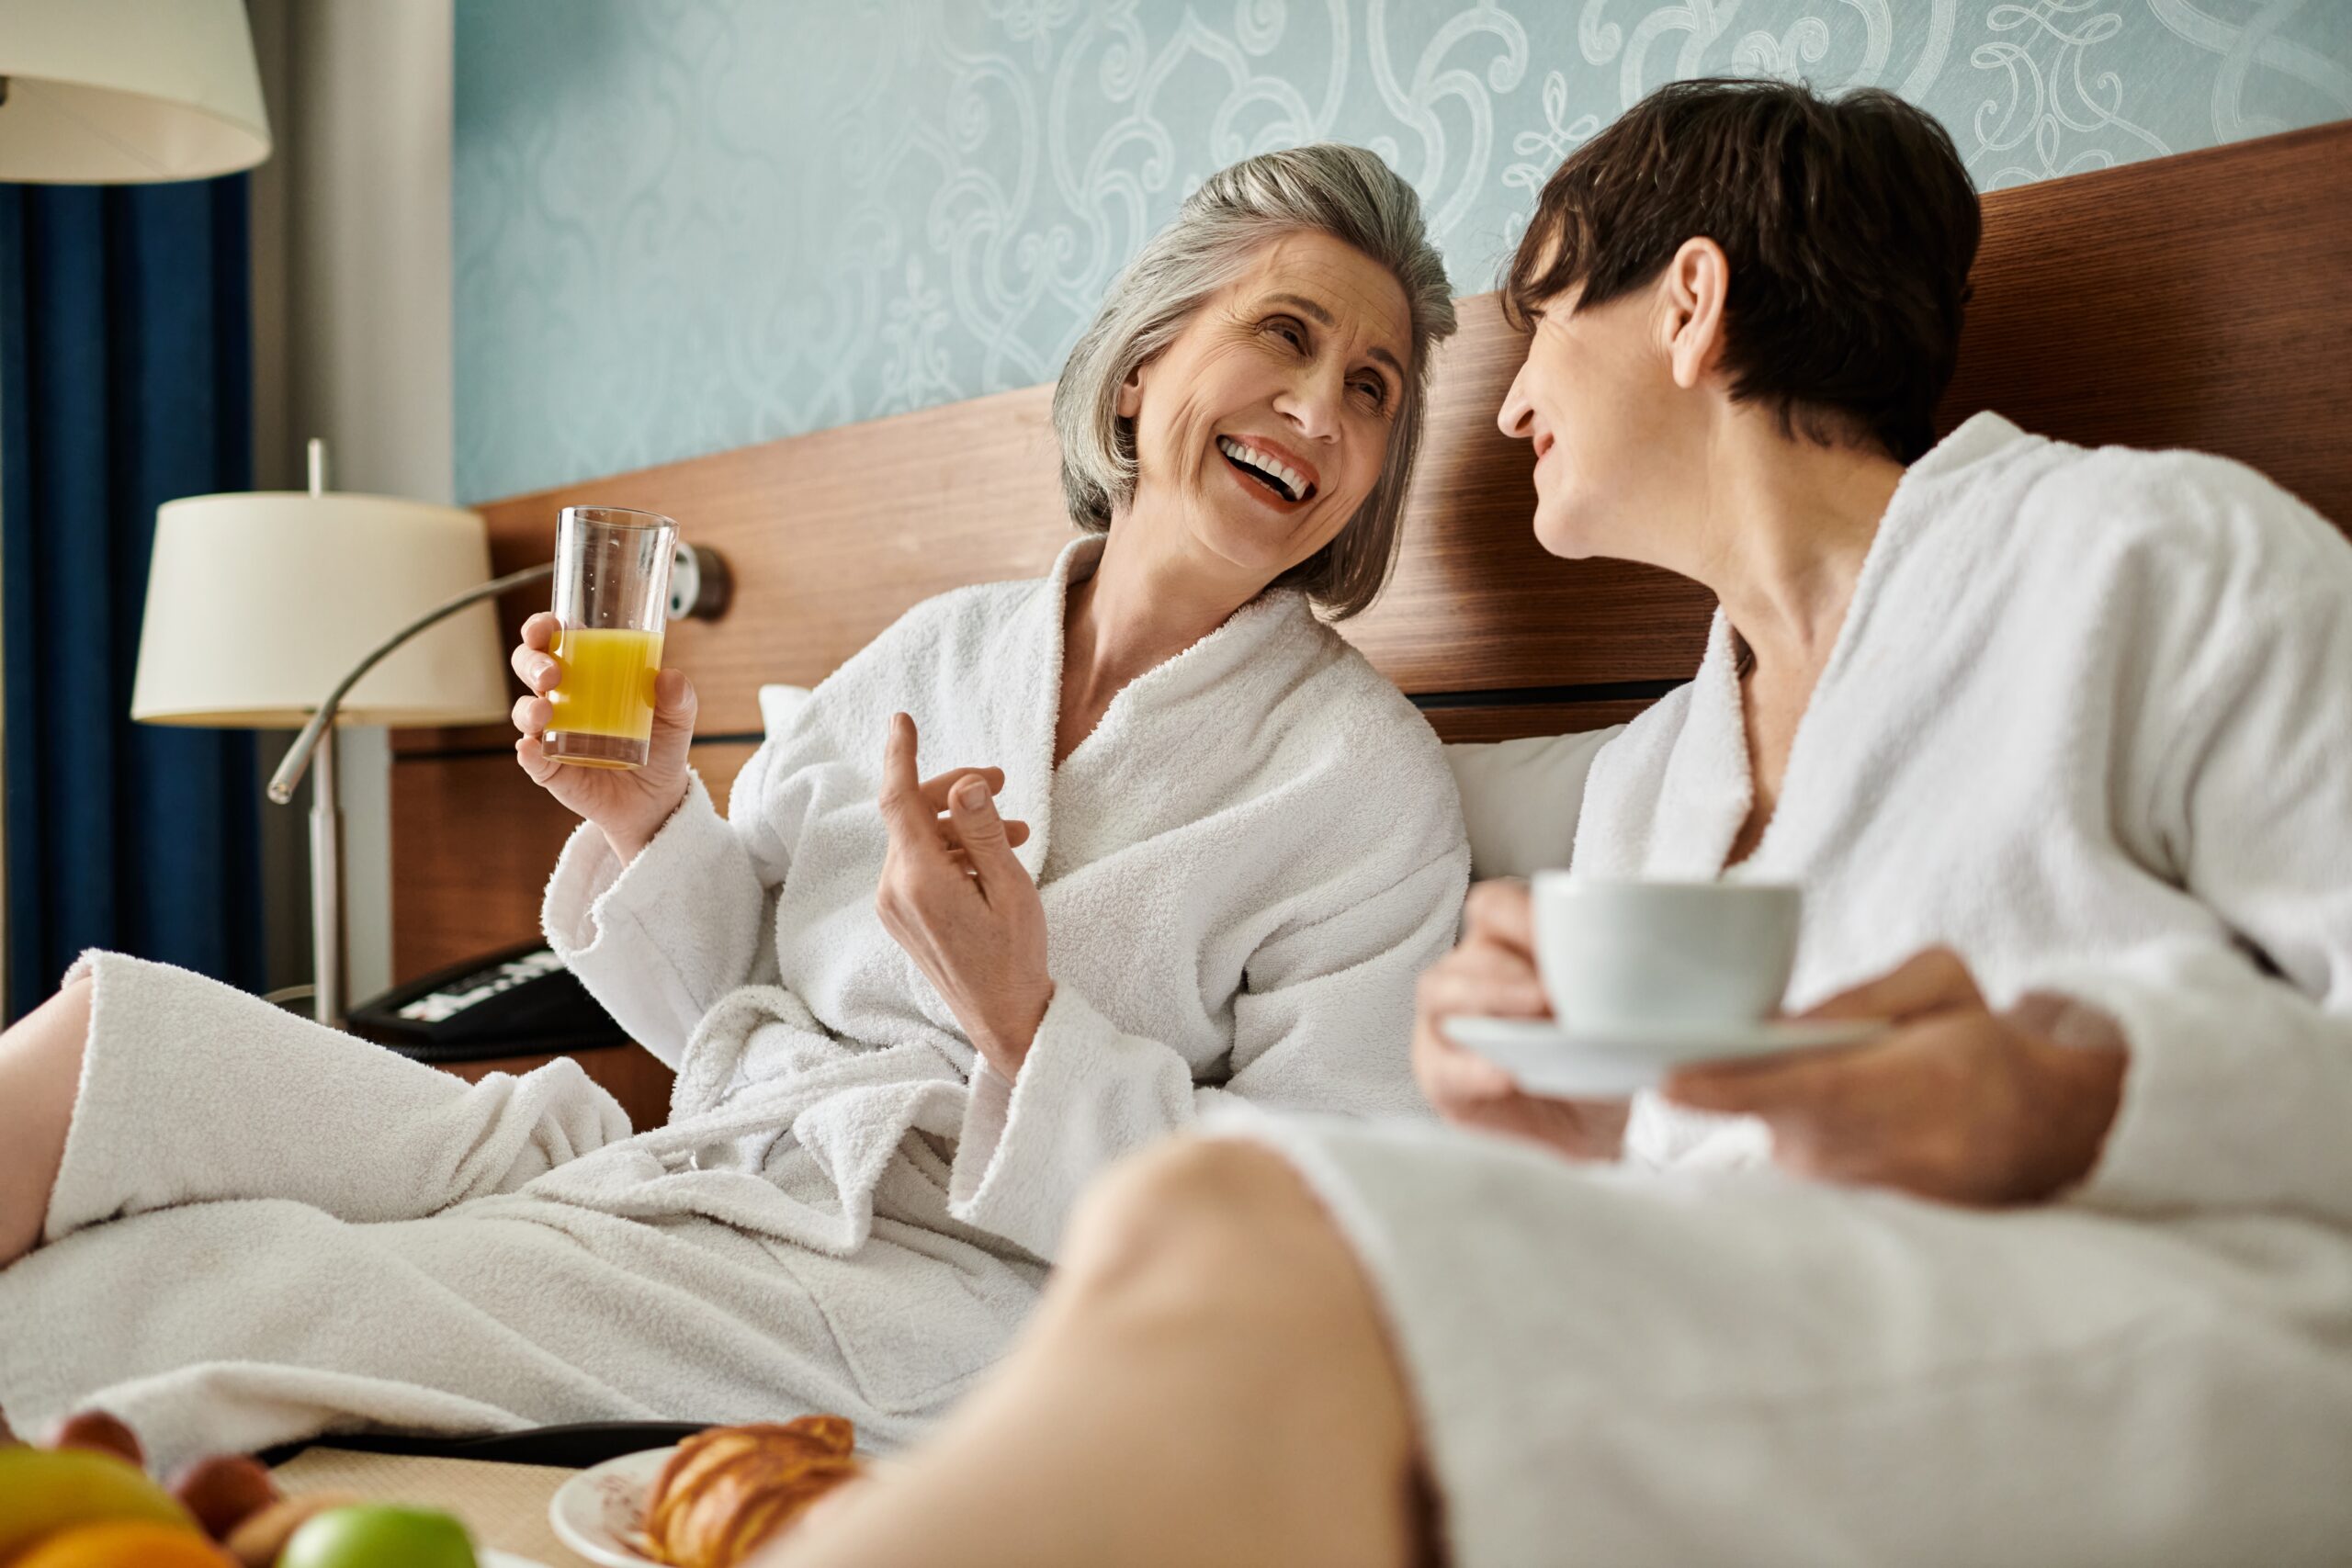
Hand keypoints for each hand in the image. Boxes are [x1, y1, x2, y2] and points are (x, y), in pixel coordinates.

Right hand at [511, 611, 697, 862]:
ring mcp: (552, 734)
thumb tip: (669, 677)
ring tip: (546, 713)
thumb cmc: (661, 746)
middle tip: (552, 674)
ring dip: (528, 709)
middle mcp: (561, 699)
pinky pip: (531, 759)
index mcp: (586, 674)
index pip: (554, 641)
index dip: (542, 628)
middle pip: (529, 669)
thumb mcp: (677, 719)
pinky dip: (528, 753)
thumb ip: (679, 697)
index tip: (548, 627)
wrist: (658, 799)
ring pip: (525, 712)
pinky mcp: (551, 769)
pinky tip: (531, 749)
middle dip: (532, 663)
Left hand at [873, 713, 1051, 1077]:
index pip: (898, 799)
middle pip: (913, 814)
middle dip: (955, 792)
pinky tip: (993, 860)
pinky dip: (954, 851)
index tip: (902, 719)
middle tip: (1002, 783)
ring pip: (920, 839)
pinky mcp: (902, 915)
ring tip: (1019, 832)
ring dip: (963, 826)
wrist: (1002, 1017)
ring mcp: (894, 905)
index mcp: (919, 880)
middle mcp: (895, 889)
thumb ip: (985, 832)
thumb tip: (965, 785)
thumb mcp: (1011, 888)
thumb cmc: (1015, 956)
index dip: (900, 755)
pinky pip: (921, 864)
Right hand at [1411, 881, 1629, 1159]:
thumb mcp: (1616, 1023)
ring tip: (1535, 1021)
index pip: (1497, 907)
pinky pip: (1442, 1063)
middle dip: (1513, 971)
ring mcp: (1448, 1021)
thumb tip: (1623, 997)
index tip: (1561, 939)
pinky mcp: (1439, 1071)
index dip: (1520, 915)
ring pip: (1441, 990)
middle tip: (1554, 994)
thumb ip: (1612, 1002)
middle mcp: (1472, 974)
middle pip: (1472, 952)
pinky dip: (1473, 1068)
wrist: (1588, 1129)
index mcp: (1512, 947)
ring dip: (1490, 1001)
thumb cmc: (1598, 1061)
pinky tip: (1506, 1075)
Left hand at [1662, 947, 2127, 1205]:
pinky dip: (1788, 1128)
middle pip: (1772, 1115)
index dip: (1733, 1088)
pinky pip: (1794, 1155)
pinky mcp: (1846, 1208)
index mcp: (1908, 1088)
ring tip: (1823, 1078)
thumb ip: (1860, 998)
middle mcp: (1875, 1150)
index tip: (1670, 1082)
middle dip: (1733, 1081)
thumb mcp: (1943, 987)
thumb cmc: (1985, 1049)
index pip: (1801, 1091)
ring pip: (1777, 1133)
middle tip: (1713, 1049)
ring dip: (1767, 1102)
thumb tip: (1781, 1025)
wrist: (2046, 1135)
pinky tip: (1820, 1109)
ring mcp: (1857, 1189)